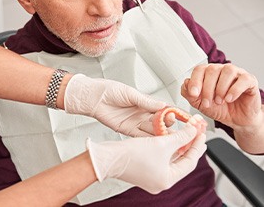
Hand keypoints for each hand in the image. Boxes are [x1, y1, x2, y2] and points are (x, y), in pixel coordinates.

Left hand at [64, 74, 166, 136]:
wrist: (93, 97)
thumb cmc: (109, 90)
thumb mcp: (130, 93)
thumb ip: (146, 101)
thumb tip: (163, 104)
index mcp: (144, 102)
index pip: (163, 108)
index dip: (173, 112)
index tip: (183, 116)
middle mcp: (142, 113)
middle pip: (159, 121)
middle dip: (168, 124)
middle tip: (174, 125)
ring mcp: (135, 122)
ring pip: (152, 130)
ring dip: (160, 133)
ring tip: (170, 136)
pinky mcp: (127, 130)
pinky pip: (140, 136)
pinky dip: (149, 139)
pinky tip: (156, 142)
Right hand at [86, 125, 206, 193]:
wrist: (108, 157)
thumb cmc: (131, 154)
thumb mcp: (161, 143)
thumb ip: (181, 137)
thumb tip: (194, 130)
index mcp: (167, 180)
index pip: (190, 162)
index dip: (197, 145)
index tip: (202, 133)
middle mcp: (161, 181)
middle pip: (182, 161)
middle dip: (190, 145)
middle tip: (198, 134)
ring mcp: (152, 176)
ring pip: (172, 159)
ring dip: (179, 145)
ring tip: (187, 134)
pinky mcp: (145, 169)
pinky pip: (162, 158)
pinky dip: (168, 148)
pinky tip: (171, 138)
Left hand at [181, 63, 262, 130]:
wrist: (236, 120)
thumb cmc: (219, 109)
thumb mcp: (200, 104)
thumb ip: (189, 94)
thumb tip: (185, 83)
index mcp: (208, 73)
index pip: (199, 69)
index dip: (195, 81)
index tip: (193, 93)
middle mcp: (222, 70)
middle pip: (212, 70)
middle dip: (207, 89)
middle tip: (207, 103)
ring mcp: (237, 74)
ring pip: (227, 71)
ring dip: (220, 88)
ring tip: (219, 101)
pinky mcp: (250, 81)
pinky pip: (243, 79)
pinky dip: (234, 90)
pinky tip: (229, 99)